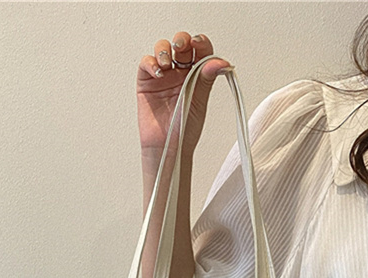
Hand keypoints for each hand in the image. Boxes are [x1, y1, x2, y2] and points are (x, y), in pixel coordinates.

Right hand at [137, 32, 230, 160]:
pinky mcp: (146, 82)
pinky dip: (151, 63)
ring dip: (164, 50)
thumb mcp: (200, 100)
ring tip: (167, 63)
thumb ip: (207, 78)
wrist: (169, 147)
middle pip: (180, 45)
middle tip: (182, 46)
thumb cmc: (185, 128)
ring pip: (162, 49)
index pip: (200, 50)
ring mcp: (163, 76)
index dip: (199, 42)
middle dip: (181, 40)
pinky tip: (159, 73)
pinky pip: (146, 64)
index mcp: (197, 74)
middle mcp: (180, 72)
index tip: (199, 44)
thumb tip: (221, 62)